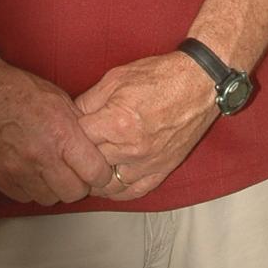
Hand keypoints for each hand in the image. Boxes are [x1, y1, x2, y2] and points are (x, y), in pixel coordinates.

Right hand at [0, 60, 115, 204]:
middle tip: (75, 172)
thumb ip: (78, 125)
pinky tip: (30, 171)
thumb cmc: (17, 90)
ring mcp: (18, 171)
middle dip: (79, 184)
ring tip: (50, 170)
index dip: (101, 174)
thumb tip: (94, 145)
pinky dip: (30, 188)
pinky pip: (24, 197)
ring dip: (54, 188)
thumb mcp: (59, 98)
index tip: (99, 170)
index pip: (95, 173)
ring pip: (49, 199)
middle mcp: (41, 157)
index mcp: (61, 134)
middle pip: (74, 193)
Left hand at [77, 53, 217, 200]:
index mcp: (117, 122)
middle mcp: (132, 148)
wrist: (199, 82)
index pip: (78, 138)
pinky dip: (118, 191)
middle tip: (75, 148)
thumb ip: (89, 100)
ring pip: (108, 184)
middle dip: (80, 154)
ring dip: (96, 176)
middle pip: (91, 162)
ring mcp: (148, 162)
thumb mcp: (117, 77)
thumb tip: (71, 116)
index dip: (70, 131)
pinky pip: (134, 191)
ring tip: (89, 166)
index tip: (68, 128)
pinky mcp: (163, 169)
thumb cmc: (161, 76)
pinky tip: (110, 182)